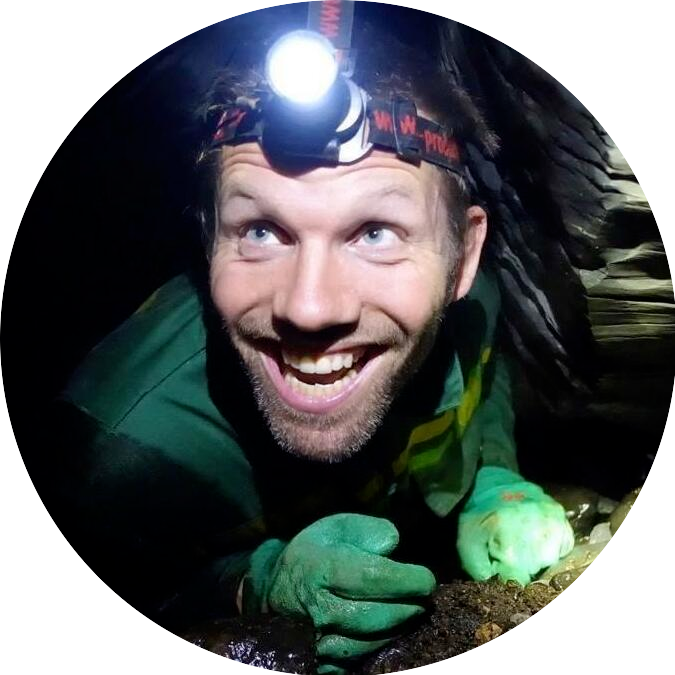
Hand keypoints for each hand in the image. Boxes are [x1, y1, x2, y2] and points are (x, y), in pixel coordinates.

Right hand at [249, 513, 435, 665]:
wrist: (276, 589)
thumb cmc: (317, 553)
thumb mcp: (339, 527)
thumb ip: (369, 530)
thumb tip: (392, 546)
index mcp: (321, 568)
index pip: (371, 577)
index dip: (406, 580)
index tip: (426, 579)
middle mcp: (317, 607)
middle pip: (373, 615)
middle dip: (407, 607)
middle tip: (425, 598)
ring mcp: (316, 640)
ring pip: (367, 644)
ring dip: (397, 630)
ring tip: (411, 612)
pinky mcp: (320, 662)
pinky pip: (356, 662)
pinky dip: (379, 648)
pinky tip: (390, 631)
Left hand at [458, 467, 574, 585]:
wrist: (488, 481)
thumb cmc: (476, 515)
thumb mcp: (467, 546)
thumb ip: (482, 574)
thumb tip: (501, 591)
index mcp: (513, 549)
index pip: (521, 584)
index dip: (510, 581)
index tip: (502, 571)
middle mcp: (540, 539)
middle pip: (539, 573)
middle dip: (524, 568)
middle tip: (509, 551)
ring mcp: (554, 525)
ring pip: (554, 560)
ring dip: (539, 557)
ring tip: (522, 542)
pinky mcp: (560, 515)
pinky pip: (564, 545)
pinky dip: (553, 546)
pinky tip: (536, 537)